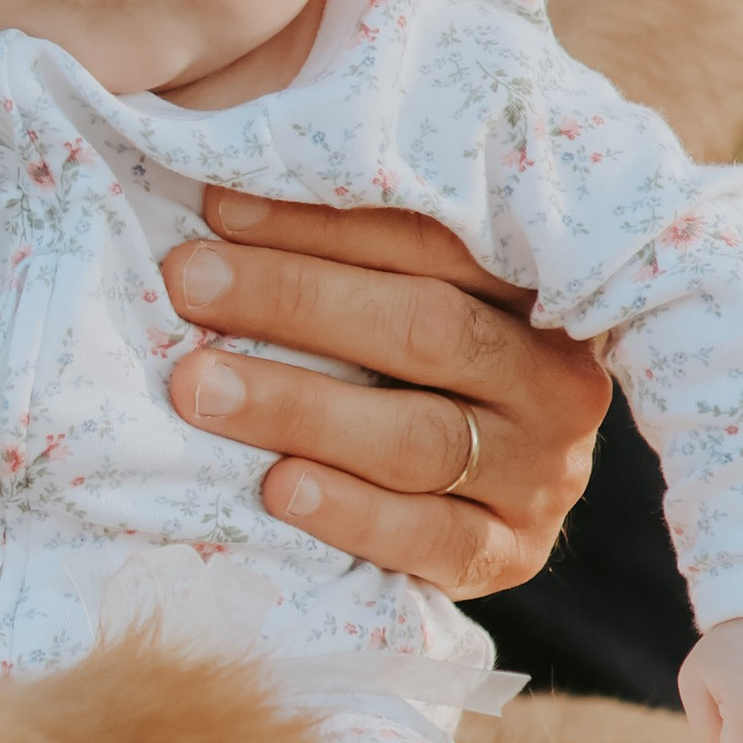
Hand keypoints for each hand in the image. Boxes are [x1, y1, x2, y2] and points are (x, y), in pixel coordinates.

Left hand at [160, 193, 608, 599]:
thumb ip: (354, 253)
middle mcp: (553, 380)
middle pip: (425, 329)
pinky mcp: (510, 557)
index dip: (321, 224)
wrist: (493, 511)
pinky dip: (350, 513)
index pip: (432, 242)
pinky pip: (430, 539)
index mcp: (536, 291)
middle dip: (296, 301)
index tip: (219, 211)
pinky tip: (277, 488)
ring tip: (202, 389)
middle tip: (190, 284)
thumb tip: (226, 186)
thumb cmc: (418, 375)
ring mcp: (540, 475)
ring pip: (420, 437)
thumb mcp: (414, 299)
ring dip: (300, 408)